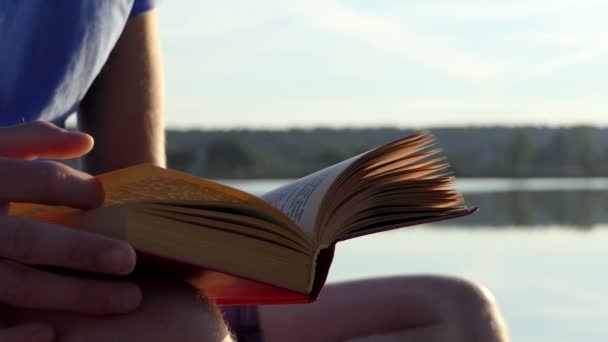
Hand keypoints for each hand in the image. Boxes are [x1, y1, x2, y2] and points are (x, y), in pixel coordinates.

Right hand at [0, 122, 141, 340]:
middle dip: (83, 251)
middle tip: (129, 260)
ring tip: (128, 299)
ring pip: (17, 284)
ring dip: (76, 295)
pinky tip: (51, 334)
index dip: (79, 189)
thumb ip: (31, 141)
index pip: (41, 180)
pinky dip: (16, 336)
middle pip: (30, 240)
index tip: (104, 200)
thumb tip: (87, 141)